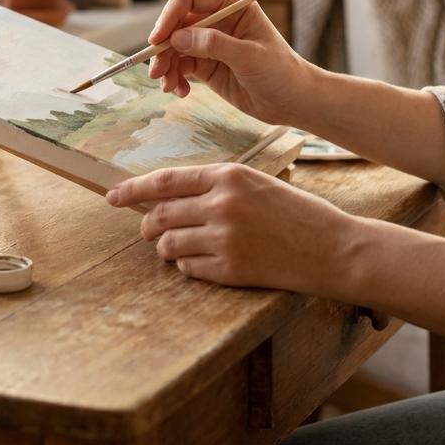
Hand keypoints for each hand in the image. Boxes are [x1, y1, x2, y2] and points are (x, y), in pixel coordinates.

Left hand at [107, 163, 361, 295]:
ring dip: (168, 248)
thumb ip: (215, 186)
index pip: (165, 181)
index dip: (132, 189)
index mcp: (229, 176)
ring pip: (169, 244)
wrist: (332, 248)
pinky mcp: (230, 269)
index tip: (112, 196)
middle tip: (148, 230)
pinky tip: (208, 262)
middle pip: (160, 214)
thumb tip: (167, 196)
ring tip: (181, 247)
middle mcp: (222, 204)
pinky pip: (189, 269)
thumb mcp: (256, 184)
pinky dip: (190, 267)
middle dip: (147, 225)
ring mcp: (225, 238)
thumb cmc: (296, 214)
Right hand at [147, 0, 315, 124]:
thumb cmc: (280, 72)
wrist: (292, 101)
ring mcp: (209, 42)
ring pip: (173, 47)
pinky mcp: (205, 64)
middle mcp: (217, 19)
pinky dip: (174, 78)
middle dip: (163, 47)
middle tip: (157, 72)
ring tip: (169, 87)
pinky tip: (181, 91)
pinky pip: (179, 66)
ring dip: (166, 66)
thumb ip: (215, 45)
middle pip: (175, 24)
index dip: (169, 15)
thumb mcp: (250, 57)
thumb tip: (178, 38)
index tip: (158, 39)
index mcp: (232, 5)